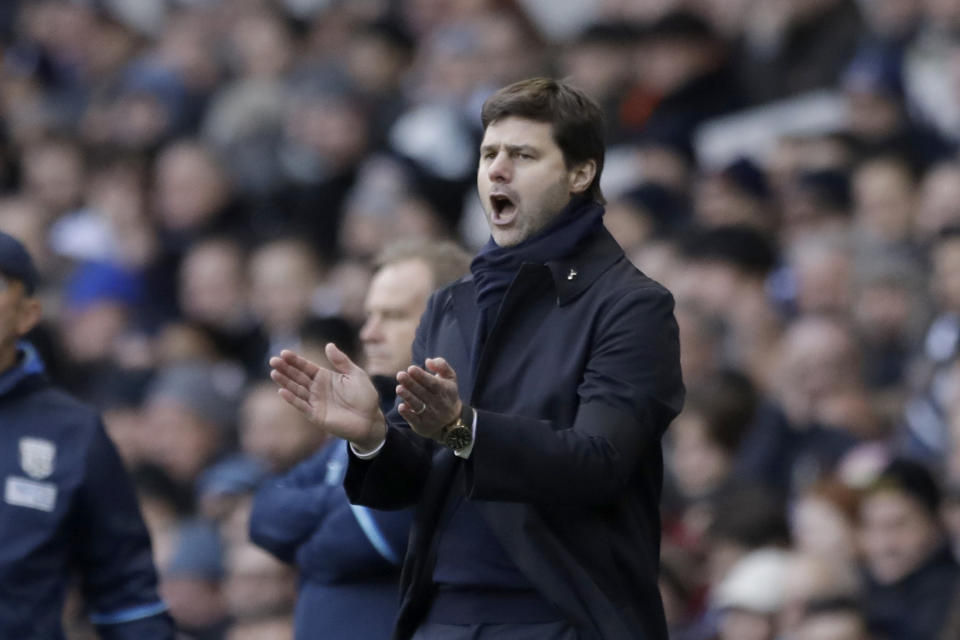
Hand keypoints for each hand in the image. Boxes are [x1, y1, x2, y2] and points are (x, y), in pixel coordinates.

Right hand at [269, 344, 385, 451]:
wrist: (370, 420)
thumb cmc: (365, 396)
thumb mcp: (356, 374)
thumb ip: (342, 361)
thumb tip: (328, 345)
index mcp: (325, 377)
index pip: (306, 367)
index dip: (295, 360)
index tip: (284, 353)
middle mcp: (317, 388)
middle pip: (298, 377)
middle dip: (285, 369)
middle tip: (273, 360)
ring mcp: (316, 402)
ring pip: (296, 390)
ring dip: (285, 382)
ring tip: (274, 372)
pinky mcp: (316, 415)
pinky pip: (302, 406)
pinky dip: (292, 399)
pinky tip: (282, 391)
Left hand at [396, 357, 461, 439]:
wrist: (453, 421)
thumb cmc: (447, 393)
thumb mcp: (450, 378)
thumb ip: (442, 366)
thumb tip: (428, 361)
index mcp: (445, 390)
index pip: (432, 383)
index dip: (421, 376)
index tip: (411, 368)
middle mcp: (438, 403)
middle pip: (423, 393)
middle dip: (411, 383)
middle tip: (400, 375)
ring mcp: (431, 415)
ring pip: (418, 405)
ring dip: (408, 397)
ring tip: (399, 388)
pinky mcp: (423, 425)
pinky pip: (414, 419)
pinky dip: (408, 414)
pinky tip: (401, 407)